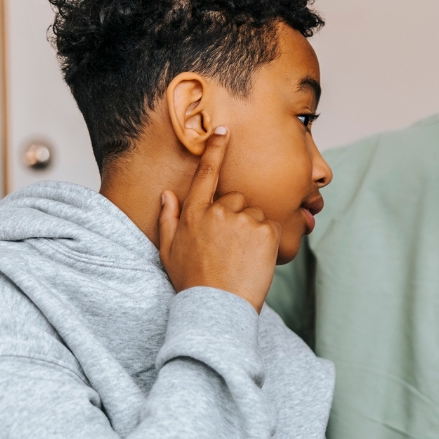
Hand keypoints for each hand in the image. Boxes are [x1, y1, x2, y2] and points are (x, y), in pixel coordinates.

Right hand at [158, 127, 280, 311]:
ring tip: (242, 257)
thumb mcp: (169, 252)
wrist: (217, 307)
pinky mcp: (265, 230)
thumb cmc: (193, 282)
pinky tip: (255, 259)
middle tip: (231, 249)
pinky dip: (268, 240)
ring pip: (255, 213)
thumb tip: (167, 194)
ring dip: (253, 230)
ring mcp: (242, 219)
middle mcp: (217, 211)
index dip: (215, 150)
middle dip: (237, 218)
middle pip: (236, 200)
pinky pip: (271, 226)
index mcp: (194, 213)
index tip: (224, 130)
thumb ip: (169, 218)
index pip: (206, 173)